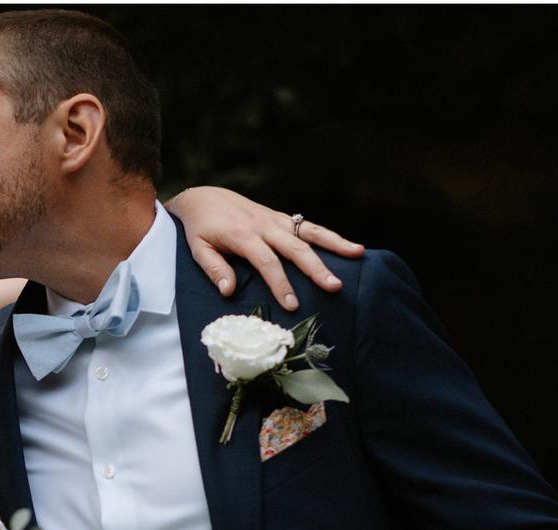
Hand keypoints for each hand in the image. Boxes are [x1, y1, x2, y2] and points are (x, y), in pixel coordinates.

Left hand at [164, 187, 364, 309]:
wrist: (204, 196)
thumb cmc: (200, 228)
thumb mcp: (198, 249)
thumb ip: (214, 268)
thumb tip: (228, 291)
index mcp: (243, 235)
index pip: (267, 262)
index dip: (281, 284)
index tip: (292, 305)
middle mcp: (265, 225)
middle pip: (296, 248)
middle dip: (316, 268)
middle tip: (335, 287)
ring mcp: (277, 220)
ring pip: (310, 231)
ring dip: (335, 243)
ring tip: (359, 253)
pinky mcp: (283, 218)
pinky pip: (310, 227)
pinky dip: (329, 236)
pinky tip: (350, 246)